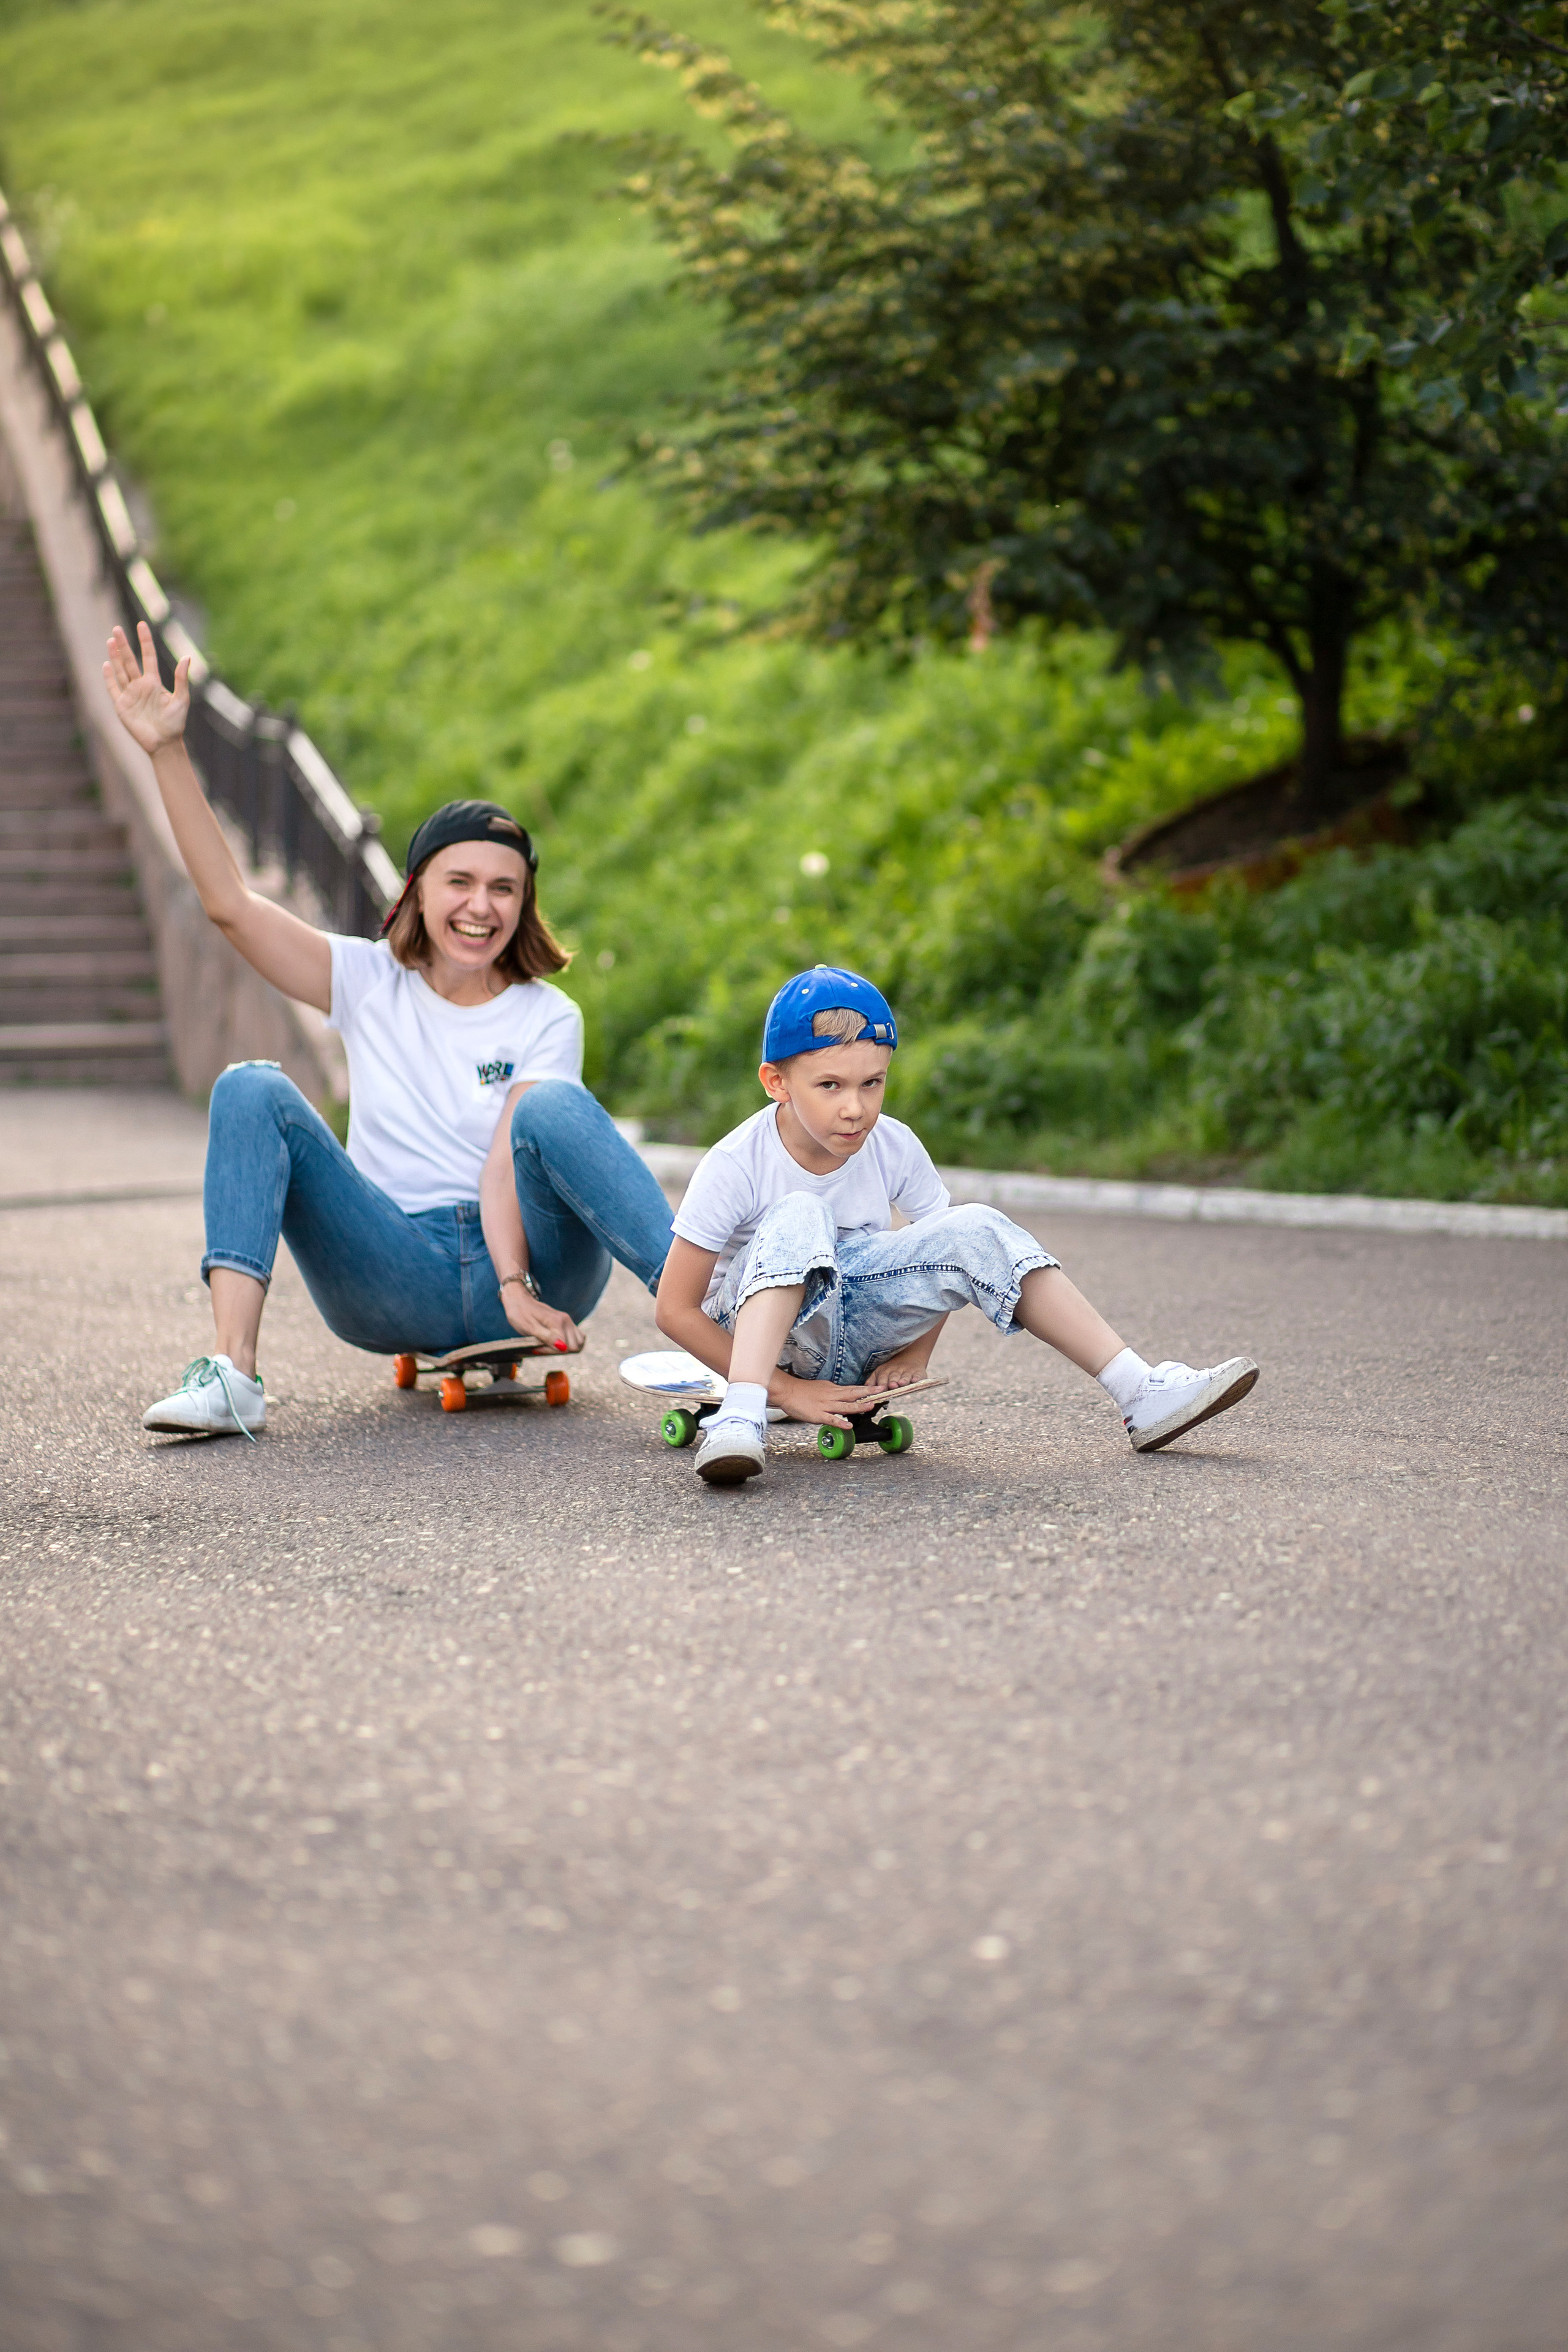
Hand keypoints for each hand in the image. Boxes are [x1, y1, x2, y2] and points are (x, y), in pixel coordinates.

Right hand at [104, 621, 188, 752]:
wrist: (164, 744)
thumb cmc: (175, 723)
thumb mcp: (182, 699)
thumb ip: (181, 679)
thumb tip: (187, 657)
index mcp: (154, 682)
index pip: (148, 656)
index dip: (145, 641)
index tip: (142, 625)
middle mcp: (140, 685)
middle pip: (130, 661)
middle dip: (123, 645)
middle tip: (117, 629)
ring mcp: (130, 695)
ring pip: (120, 671)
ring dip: (115, 657)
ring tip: (110, 641)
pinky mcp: (121, 706)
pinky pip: (113, 689)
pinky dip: (109, 678)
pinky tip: (106, 665)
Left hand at [499, 1286, 581, 1353]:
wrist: (519, 1300)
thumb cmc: (521, 1314)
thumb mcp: (529, 1328)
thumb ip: (547, 1337)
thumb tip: (563, 1347)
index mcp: (558, 1322)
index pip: (565, 1347)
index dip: (550, 1351)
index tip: (537, 1347)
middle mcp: (566, 1320)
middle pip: (575, 1347)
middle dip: (559, 1351)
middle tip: (543, 1346)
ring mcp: (568, 1321)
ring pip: (579, 1343)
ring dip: (566, 1348)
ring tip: (550, 1345)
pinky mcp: (568, 1322)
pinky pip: (578, 1337)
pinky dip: (570, 1343)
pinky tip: (558, 1342)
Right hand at [769, 1372, 891, 1429]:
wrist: (787, 1392)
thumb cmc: (803, 1391)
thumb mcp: (822, 1387)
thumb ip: (834, 1392)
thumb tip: (845, 1395)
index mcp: (833, 1389)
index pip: (853, 1389)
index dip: (866, 1390)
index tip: (879, 1388)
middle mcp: (831, 1396)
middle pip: (853, 1394)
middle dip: (868, 1393)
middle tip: (881, 1391)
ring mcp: (825, 1406)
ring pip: (845, 1406)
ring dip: (858, 1406)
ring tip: (870, 1406)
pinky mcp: (818, 1415)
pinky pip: (831, 1419)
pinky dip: (840, 1422)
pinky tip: (848, 1425)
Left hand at [860, 1344, 935, 1391]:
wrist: (910, 1358)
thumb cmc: (891, 1370)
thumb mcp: (879, 1373)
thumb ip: (871, 1381)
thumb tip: (864, 1389)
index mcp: (885, 1372)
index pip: (882, 1378)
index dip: (882, 1383)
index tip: (881, 1388)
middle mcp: (896, 1372)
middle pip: (894, 1378)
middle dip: (892, 1382)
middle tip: (892, 1385)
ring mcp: (908, 1372)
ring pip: (905, 1377)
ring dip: (903, 1380)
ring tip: (902, 1383)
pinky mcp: (918, 1373)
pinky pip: (918, 1376)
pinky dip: (917, 1378)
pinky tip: (915, 1380)